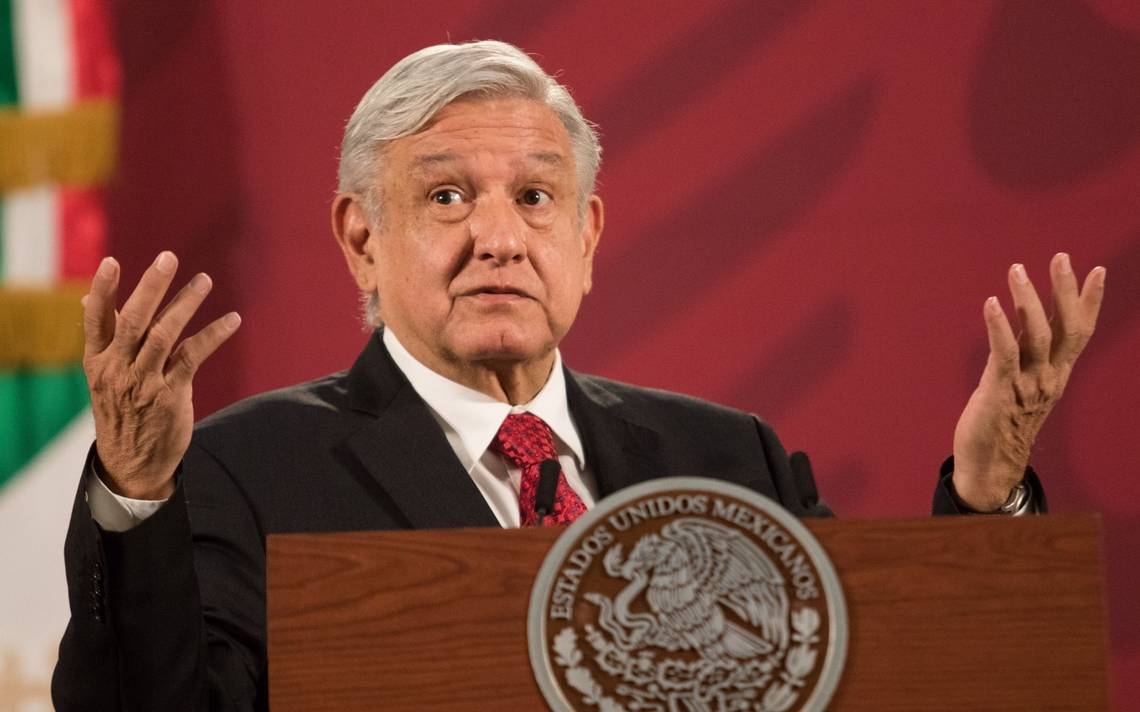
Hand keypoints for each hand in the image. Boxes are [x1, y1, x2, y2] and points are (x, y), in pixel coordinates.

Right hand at [83, 252, 239, 498]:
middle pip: (133, 321)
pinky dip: (214, 335)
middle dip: (151, 287)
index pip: (97, 320)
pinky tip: (233, 320)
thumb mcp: (102, 376)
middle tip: (168, 257)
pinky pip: (193, 357)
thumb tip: (88, 299)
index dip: (103, 290)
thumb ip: (102, 337)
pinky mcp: (171, 394)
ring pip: (164, 335)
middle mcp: (118, 369)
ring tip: (204, 280)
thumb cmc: (120, 410)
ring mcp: (144, 382)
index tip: (111, 261)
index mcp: (97, 361)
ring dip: (186, 304)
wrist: (132, 463)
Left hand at [951, 253, 1104, 510]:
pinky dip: (999, 325)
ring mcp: (1027, 384)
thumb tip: (1025, 324)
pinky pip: (1004, 353)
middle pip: (1067, 327)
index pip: (1080, 332)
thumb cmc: (1001, 422)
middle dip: (1065, 290)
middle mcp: (1049, 377)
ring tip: (1018, 270)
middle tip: (1061, 257)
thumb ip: (1027, 356)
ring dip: (1028, 299)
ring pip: (1036, 334)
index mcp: (1056, 374)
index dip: (1090, 301)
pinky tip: (991, 302)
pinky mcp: (1001, 390)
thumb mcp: (1021, 384)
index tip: (1097, 270)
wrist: (991, 465)